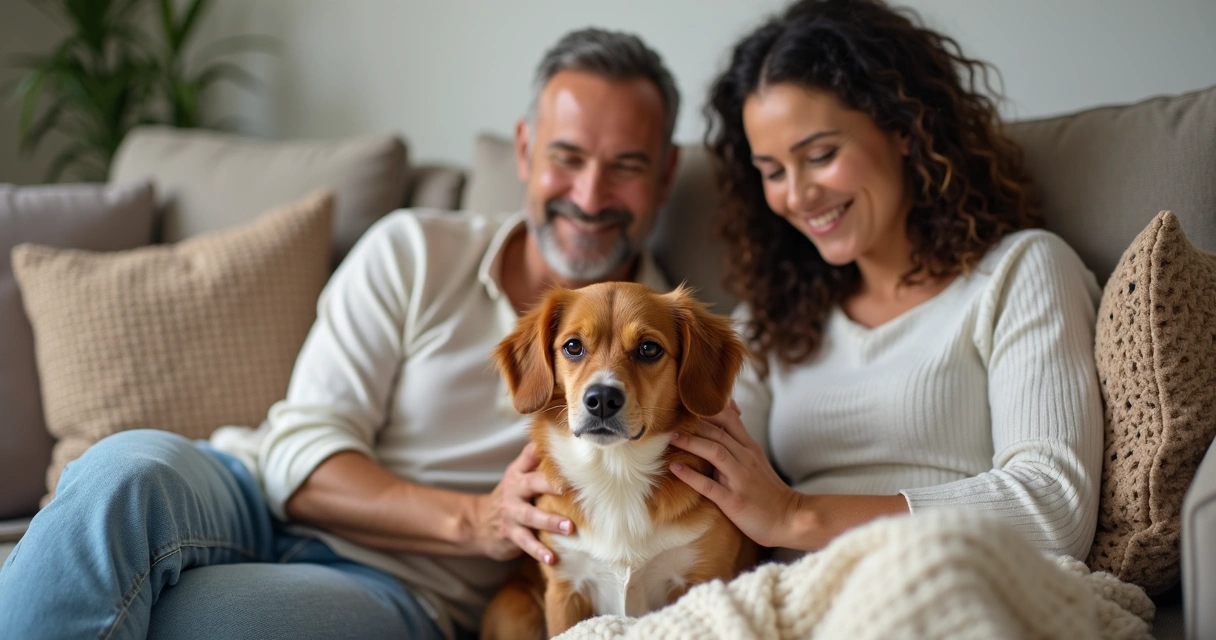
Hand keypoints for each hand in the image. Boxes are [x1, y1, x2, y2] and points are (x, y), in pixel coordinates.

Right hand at [471, 442, 572, 564]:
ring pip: (531, 516)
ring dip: (550, 521)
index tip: (566, 450)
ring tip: (569, 528)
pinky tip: (552, 558)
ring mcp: (511, 512)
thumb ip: (537, 460)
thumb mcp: (518, 474)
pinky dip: (539, 551)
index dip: (545, 451)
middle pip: (532, 483)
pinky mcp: (510, 534)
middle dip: (550, 485)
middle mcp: (514, 489)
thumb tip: (564, 441)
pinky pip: (526, 542)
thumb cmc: (510, 496)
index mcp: (519, 472)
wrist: (477, 523)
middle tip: (569, 489)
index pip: (531, 456)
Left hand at [668, 400, 802, 547]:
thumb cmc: (767, 490)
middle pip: (719, 432)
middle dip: (694, 424)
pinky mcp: (734, 501)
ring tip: (671, 438)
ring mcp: (740, 479)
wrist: (788, 518)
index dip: (708, 408)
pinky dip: (691, 476)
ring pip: (715, 452)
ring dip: (692, 443)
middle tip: (670, 419)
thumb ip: (737, 442)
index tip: (687, 404)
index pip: (729, 418)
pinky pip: (709, 486)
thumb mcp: (755, 460)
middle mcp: (746, 458)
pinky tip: (675, 468)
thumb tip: (718, 424)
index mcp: (750, 447)